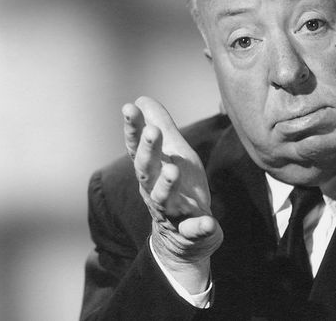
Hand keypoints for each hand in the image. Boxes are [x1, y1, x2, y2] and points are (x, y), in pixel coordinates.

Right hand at [123, 96, 222, 292]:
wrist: (182, 237)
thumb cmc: (176, 186)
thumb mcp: (172, 153)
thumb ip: (160, 126)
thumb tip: (140, 99)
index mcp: (151, 170)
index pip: (138, 147)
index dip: (133, 128)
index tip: (128, 108)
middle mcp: (154, 190)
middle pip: (147, 171)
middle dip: (148, 152)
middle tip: (152, 131)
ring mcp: (172, 212)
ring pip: (164, 200)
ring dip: (167, 185)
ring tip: (172, 170)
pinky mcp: (191, 230)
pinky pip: (194, 229)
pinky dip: (200, 226)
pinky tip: (208, 221)